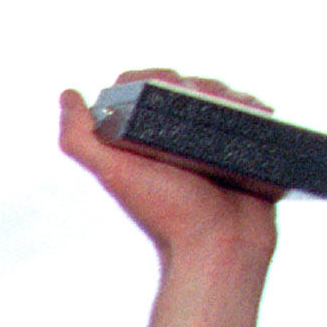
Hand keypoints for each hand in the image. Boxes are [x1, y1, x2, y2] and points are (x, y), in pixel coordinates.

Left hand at [61, 70, 282, 266]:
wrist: (221, 248)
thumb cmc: (167, 215)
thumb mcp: (115, 174)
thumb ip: (80, 141)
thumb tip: (68, 95)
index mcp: (139, 141)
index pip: (143, 87)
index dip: (155, 78)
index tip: (169, 87)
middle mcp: (170, 141)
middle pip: (186, 88)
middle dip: (200, 85)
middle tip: (207, 104)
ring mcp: (206, 146)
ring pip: (218, 99)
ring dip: (229, 94)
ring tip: (236, 109)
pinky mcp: (238, 151)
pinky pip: (247, 117)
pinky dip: (253, 108)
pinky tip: (258, 111)